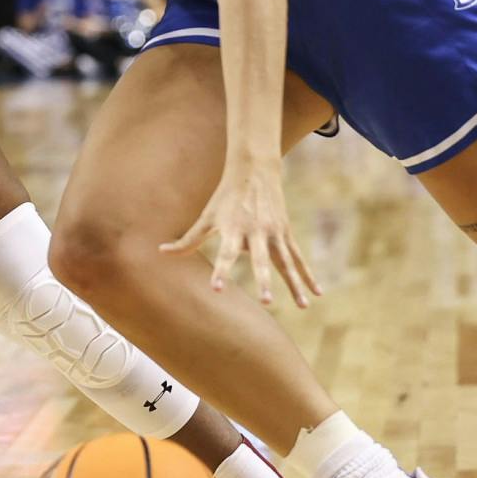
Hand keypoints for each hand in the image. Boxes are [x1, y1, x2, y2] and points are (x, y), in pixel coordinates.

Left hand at [161, 160, 320, 307]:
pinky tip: (316, 294)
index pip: (225, 253)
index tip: (217, 289)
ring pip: (286, 262)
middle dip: (263, 280)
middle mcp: (255, 231)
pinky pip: (298, 258)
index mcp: (233, 228)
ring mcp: (274, 232)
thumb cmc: (225, 197)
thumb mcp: (206, 216)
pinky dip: (308, 275)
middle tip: (266, 302)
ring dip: (294, 284)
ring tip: (302, 306)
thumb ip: (187, 239)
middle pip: (260, 259)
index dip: (220, 271)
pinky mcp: (285, 233)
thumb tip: (160, 251)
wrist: (254, 171)